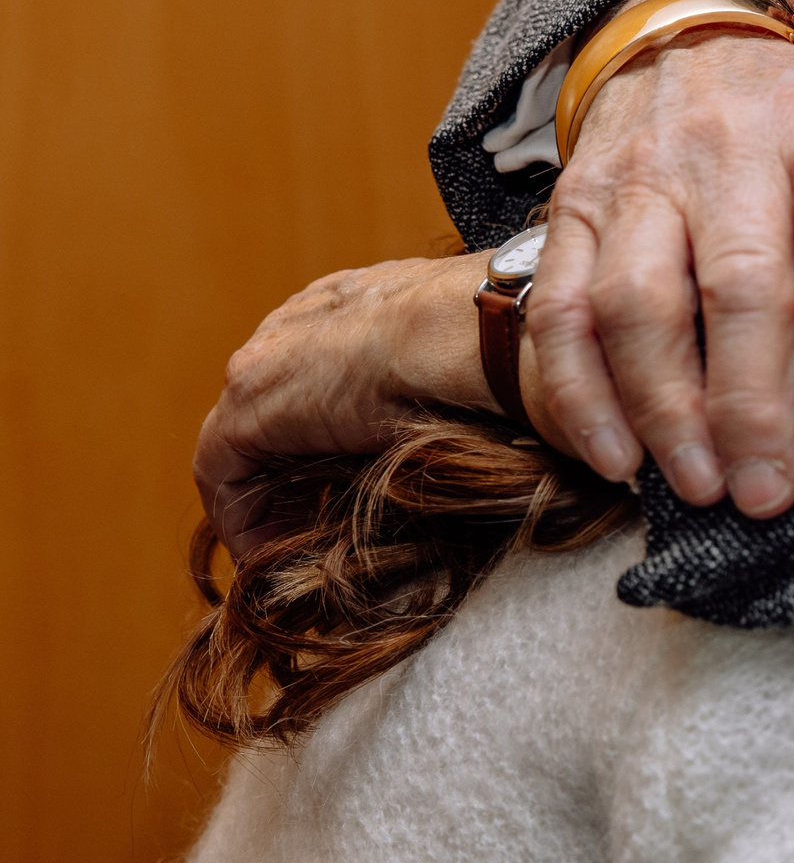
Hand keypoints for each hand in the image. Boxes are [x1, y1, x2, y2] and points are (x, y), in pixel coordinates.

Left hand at [194, 253, 490, 554]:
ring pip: (244, 441)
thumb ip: (457, 391)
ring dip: (266, 498)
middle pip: (272, 408)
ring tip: (294, 550)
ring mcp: (269, 357)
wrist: (481, 328)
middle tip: (317, 525)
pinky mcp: (250, 400)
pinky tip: (271, 557)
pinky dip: (242, 517)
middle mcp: (303, 321)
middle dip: (289, 472)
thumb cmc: (501, 347)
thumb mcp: (474, 369)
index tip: (346, 488)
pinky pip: (222, 470)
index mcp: (356, 305)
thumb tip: (495, 435)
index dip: (324, 439)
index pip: (317, 374)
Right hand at [528, 30, 793, 516]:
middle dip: (755, 396)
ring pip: (632, 302)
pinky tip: (614, 463)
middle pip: (736, 280)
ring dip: (665, 406)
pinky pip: (555, 313)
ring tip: (704, 490)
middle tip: (779, 492)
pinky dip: (577, 395)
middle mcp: (725, 148)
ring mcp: (635, 184)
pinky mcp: (565, 218)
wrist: (677, 42)